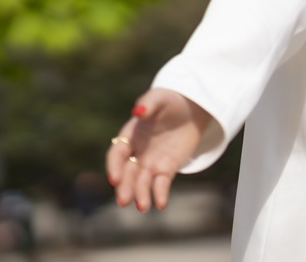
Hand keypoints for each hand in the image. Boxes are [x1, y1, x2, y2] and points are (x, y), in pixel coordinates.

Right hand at [106, 89, 211, 211]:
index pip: (117, 154)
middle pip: (127, 173)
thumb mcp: (160, 98)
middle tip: (123, 201)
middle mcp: (136, 152)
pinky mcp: (167, 168)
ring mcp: (151, 162)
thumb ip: (149, 104)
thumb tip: (138, 110)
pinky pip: (161, 183)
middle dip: (125, 186)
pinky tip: (161, 203)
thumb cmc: (170, 101)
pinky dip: (160, 193)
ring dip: (141, 194)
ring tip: (142, 207)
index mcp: (129, 136)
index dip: (114, 166)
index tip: (114, 178)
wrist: (191, 109)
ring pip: (142, 181)